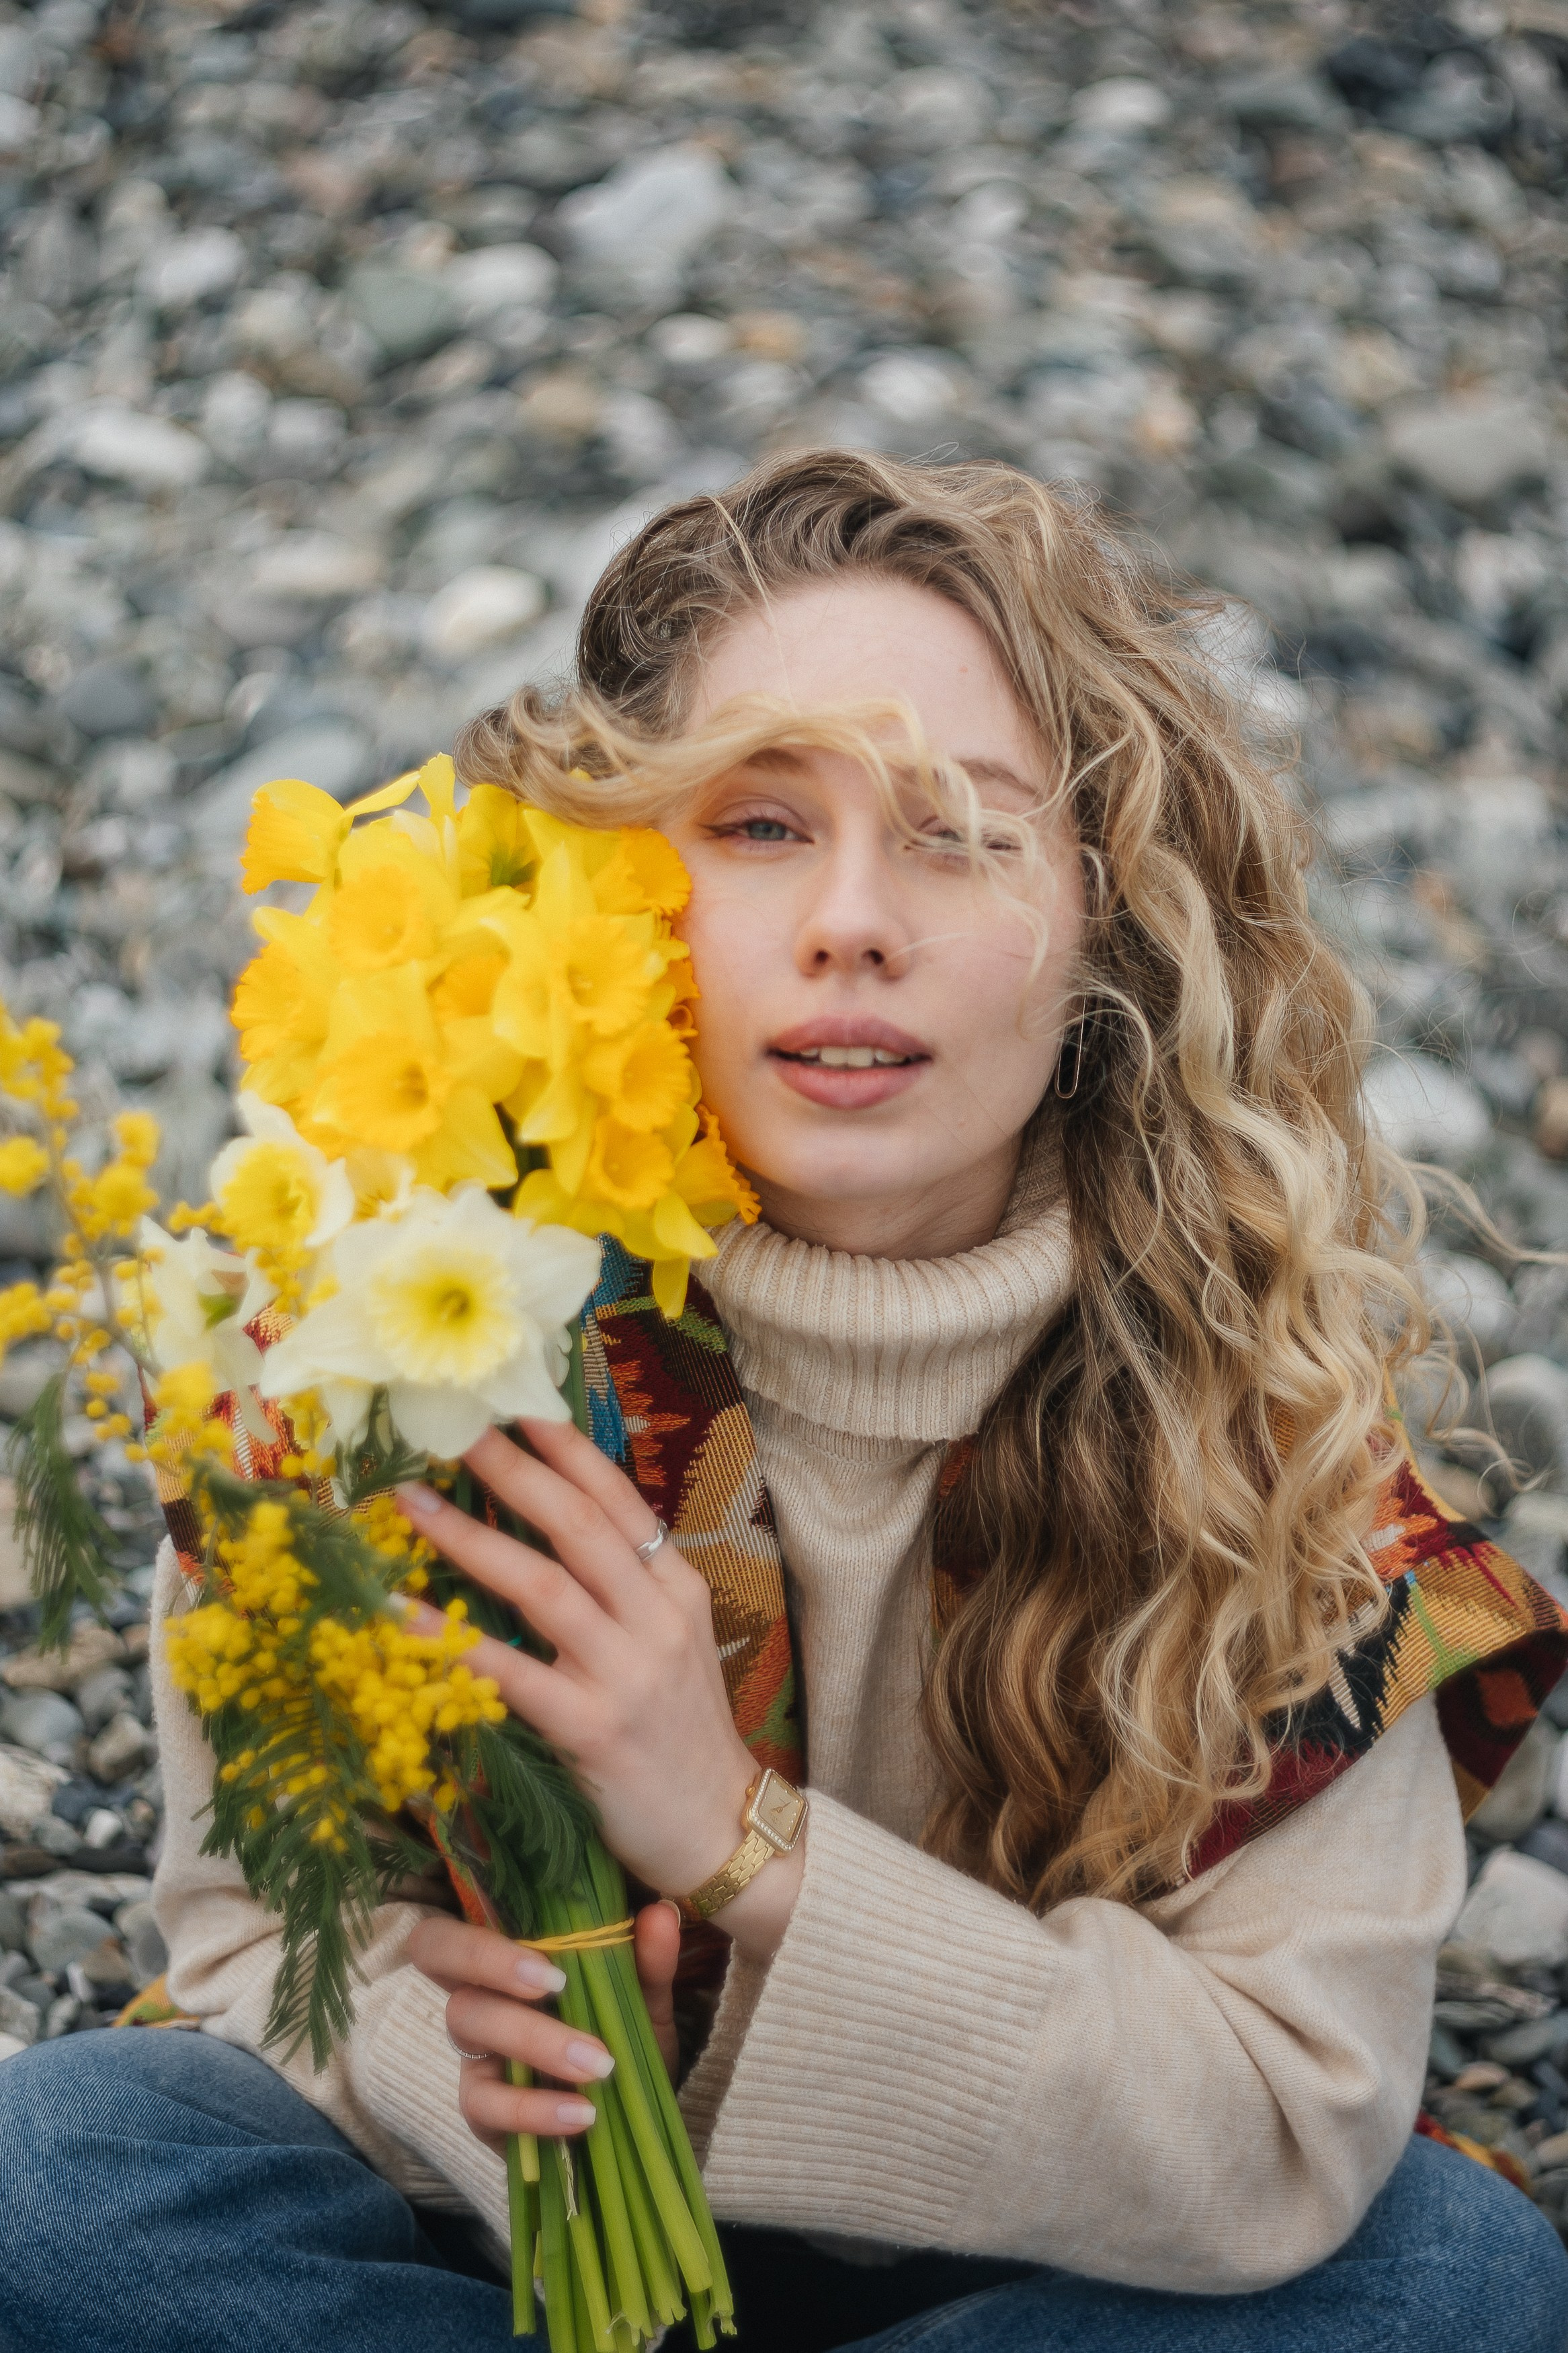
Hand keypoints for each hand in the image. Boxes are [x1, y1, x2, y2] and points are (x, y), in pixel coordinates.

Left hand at [397, 1420, 803, 1962]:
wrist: (719, 1828)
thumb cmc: (680, 1732)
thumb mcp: (671, 1642)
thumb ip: (624, 1586)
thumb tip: (552, 1523)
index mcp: (676, 1588)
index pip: (617, 1498)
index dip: (564, 1447)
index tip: (513, 1404)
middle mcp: (656, 1618)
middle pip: (575, 1523)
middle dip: (510, 1468)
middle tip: (451, 1427)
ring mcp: (626, 1671)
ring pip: (540, 1583)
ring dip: (468, 1536)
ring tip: (408, 1502)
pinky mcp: (592, 1728)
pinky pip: (508, 1671)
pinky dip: (449, 1639)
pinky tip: (399, 1615)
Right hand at [410, 1902, 680, 2151]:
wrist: (629, 2120)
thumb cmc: (621, 2042)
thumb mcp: (644, 2004)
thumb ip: (649, 1963)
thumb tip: (660, 1914)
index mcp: (511, 1957)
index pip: (454, 1926)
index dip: (479, 1933)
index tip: (549, 1956)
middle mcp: (479, 1995)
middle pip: (440, 1957)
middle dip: (491, 1962)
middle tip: (557, 1984)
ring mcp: (474, 2053)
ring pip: (468, 2024)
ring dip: (535, 2040)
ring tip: (598, 2065)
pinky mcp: (480, 2111)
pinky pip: (485, 2104)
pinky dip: (534, 2110)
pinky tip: (582, 2114)